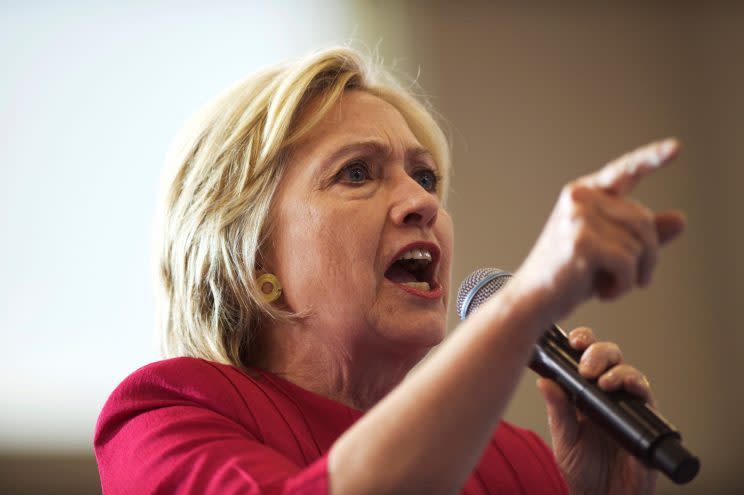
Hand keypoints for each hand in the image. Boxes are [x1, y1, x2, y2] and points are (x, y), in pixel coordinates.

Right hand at [514, 139, 685, 322]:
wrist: (533, 298)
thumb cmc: (570, 274)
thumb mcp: (610, 250)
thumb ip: (642, 234)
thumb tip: (681, 220)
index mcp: (585, 192)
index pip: (623, 172)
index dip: (651, 158)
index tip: (676, 147)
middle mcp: (580, 197)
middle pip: (643, 220)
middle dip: (648, 256)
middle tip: (633, 280)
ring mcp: (578, 216)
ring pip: (639, 244)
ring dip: (634, 274)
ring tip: (608, 285)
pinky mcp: (581, 241)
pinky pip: (628, 263)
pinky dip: (623, 285)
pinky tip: (603, 292)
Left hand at [537, 327, 657, 494]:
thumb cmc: (582, 469)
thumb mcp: (563, 438)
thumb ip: (557, 410)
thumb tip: (544, 381)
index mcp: (583, 391)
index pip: (584, 356)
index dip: (582, 342)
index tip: (573, 341)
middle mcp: (607, 393)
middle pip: (608, 356)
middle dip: (598, 352)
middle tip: (585, 366)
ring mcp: (627, 404)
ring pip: (628, 371)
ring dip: (616, 369)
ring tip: (601, 380)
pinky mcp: (645, 420)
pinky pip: (645, 396)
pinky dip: (636, 386)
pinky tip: (622, 388)